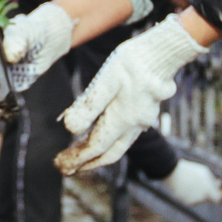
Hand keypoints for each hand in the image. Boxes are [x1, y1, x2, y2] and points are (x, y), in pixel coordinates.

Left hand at [58, 15, 206, 172]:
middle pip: (109, 154)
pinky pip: (126, 136)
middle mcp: (135, 125)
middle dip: (87, 164)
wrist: (162, 51)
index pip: (95, 148)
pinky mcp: (145, 112)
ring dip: (98, 156)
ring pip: (119, 147)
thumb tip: (70, 129)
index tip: (59, 164)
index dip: (76, 158)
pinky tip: (101, 137)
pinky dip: (110, 143)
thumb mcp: (106, 80)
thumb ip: (88, 106)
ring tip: (80, 159)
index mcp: (122, 120)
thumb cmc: (132, 63)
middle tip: (67, 170)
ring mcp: (142, 120)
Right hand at [148, 159, 221, 206]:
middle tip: (202, 184)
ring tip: (191, 183)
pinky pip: (192, 200)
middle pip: (207, 199)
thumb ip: (212, 181)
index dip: (216, 195)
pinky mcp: (186, 202)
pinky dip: (190, 195)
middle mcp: (201, 197)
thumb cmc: (191, 171)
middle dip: (206, 193)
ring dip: (198, 194)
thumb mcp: (204, 172)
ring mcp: (193, 201)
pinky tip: (186, 187)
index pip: (216, 199)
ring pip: (199, 200)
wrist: (173, 174)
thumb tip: (219, 185)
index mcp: (208, 190)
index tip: (214, 191)